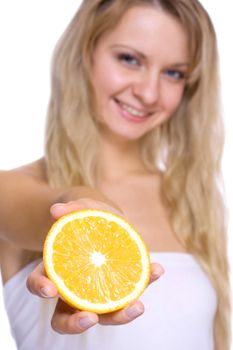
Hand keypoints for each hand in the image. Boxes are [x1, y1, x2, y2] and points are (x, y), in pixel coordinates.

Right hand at [26, 201, 164, 333]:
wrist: (102, 218)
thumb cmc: (85, 217)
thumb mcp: (79, 208)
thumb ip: (70, 208)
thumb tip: (57, 210)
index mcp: (56, 271)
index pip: (39, 284)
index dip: (41, 288)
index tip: (50, 289)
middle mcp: (74, 289)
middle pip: (68, 317)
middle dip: (78, 323)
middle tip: (91, 317)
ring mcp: (100, 291)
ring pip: (105, 314)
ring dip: (121, 314)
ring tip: (138, 305)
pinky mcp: (123, 283)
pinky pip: (133, 287)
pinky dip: (146, 280)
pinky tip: (157, 270)